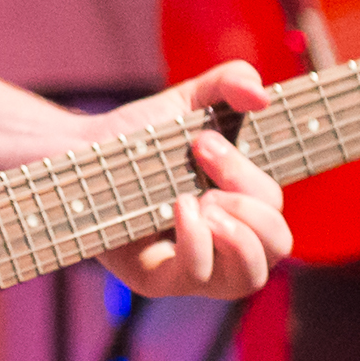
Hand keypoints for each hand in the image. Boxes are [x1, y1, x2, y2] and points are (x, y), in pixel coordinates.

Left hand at [91, 62, 292, 299]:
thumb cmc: (140, 136)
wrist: (81, 153)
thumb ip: (231, 81)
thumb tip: (261, 95)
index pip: (276, 211)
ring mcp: (195, 267)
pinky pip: (198, 276)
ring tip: (198, 199)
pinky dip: (197, 241)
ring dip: (236, 232)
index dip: (252, 177)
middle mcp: (226, 244)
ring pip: (251, 276)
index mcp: (242, 208)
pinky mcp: (158, 279)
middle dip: (250, 203)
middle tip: (202, 165)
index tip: (203, 140)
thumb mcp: (189, 99)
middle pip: (278, 245)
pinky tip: (177, 208)